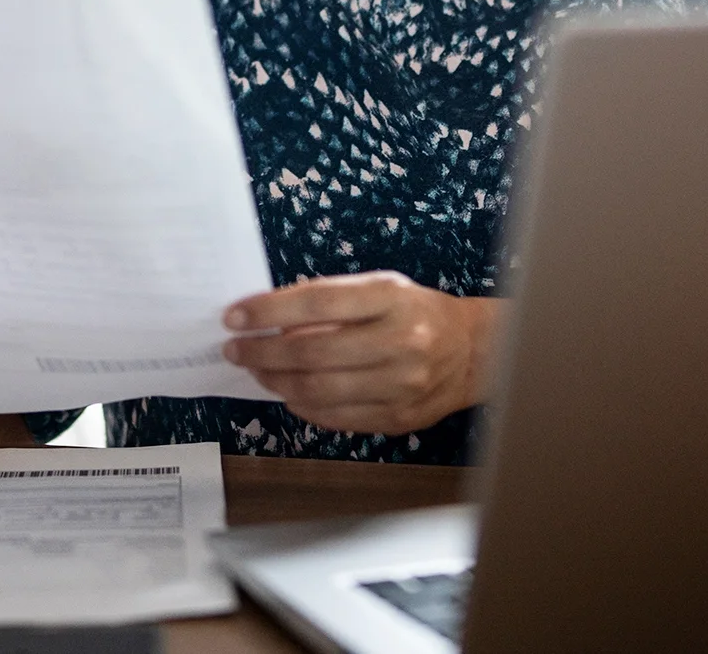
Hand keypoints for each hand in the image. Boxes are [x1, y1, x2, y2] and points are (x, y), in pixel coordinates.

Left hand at [221, 272, 497, 436]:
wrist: (472, 353)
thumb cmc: (417, 313)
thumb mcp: (381, 289)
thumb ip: (332, 300)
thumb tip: (272, 318)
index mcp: (392, 299)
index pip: (317, 302)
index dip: (268, 311)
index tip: (234, 317)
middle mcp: (400, 341)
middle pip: (312, 351)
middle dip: (262, 352)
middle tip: (236, 350)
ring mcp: (400, 384)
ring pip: (318, 389)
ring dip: (276, 381)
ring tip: (257, 371)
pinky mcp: (398, 417)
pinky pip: (335, 417)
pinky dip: (303, 406)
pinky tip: (288, 393)